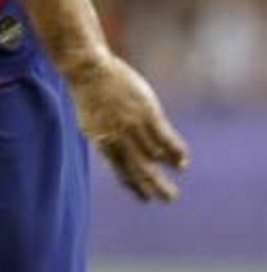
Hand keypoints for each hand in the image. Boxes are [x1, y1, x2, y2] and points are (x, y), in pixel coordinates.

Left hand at [67, 54, 188, 201]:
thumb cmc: (89, 96)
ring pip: (154, 156)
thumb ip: (104, 139)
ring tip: (178, 178)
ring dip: (168, 169)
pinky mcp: (148, 113)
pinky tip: (183, 161)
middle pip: (139, 169)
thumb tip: (112, 155)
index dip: (133, 186)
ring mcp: (133, 126)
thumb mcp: (90, 123)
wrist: (89, 72)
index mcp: (102, 143)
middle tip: (168, 199)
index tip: (144, 199)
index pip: (120, 171)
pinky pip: (165, 137)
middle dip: (154, 187)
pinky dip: (175, 151)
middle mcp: (118, 139)